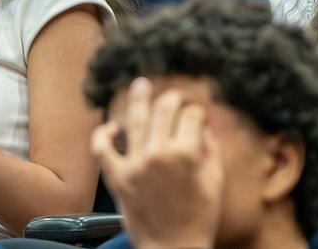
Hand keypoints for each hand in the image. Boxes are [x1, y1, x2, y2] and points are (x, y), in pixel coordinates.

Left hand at [91, 78, 223, 248]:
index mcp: (187, 153)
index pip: (192, 116)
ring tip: (140, 85)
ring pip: (134, 121)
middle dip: (172, 98)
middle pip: (164, 109)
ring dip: (138, 99)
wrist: (173, 247)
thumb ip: (210, 149)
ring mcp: (134, 164)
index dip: (198, 112)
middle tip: (174, 96)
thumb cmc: (199, 217)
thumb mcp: (215, 180)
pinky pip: (102, 149)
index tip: (199, 116)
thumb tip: (203, 128)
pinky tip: (112, 126)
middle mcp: (159, 154)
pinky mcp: (117, 178)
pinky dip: (104, 134)